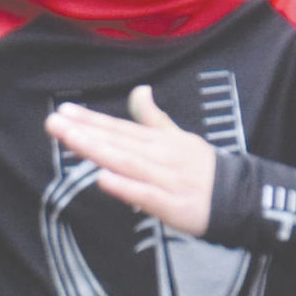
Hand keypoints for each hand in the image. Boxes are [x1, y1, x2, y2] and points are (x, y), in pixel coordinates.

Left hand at [46, 85, 217, 236]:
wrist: (241, 198)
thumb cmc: (203, 169)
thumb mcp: (179, 138)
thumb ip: (154, 118)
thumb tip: (140, 90)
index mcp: (158, 141)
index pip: (119, 128)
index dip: (91, 119)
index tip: (63, 111)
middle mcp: (158, 156)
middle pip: (117, 142)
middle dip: (85, 132)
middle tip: (54, 123)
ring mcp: (164, 179)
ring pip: (126, 163)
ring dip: (98, 151)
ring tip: (71, 140)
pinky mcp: (171, 204)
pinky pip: (145, 195)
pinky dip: (125, 187)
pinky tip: (102, 179)